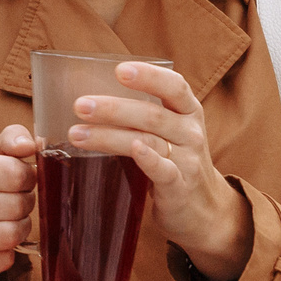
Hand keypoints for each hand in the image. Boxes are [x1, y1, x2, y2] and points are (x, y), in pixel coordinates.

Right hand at [0, 123, 38, 279]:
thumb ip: (14, 138)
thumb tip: (30, 145)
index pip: (17, 174)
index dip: (28, 177)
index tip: (22, 179)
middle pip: (17, 206)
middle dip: (25, 203)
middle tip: (16, 200)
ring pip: (11, 235)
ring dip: (20, 227)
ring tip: (11, 219)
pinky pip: (3, 261)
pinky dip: (9, 253)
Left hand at [68, 61, 251, 280]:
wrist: (203, 210)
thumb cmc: (176, 163)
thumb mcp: (169, 133)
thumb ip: (142, 116)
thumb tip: (89, 100)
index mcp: (188, 112)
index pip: (174, 86)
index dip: (148, 76)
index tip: (119, 70)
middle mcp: (191, 132)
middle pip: (152, 115)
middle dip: (113, 108)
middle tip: (80, 105)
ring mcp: (188, 161)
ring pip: (149, 141)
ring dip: (110, 136)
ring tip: (77, 134)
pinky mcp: (181, 188)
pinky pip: (165, 171)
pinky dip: (149, 160)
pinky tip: (133, 150)